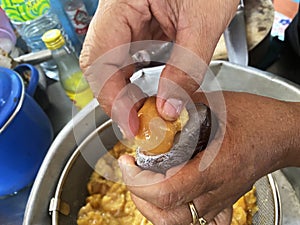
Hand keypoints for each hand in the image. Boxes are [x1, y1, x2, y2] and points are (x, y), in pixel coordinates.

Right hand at [80, 0, 238, 136]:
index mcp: (121, 4)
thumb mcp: (204, 21)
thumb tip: (169, 108)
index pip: (98, 60)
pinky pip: (131, 58)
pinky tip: (153, 91)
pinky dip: (140, 80)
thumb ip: (187, 67)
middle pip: (101, 66)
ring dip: (129, 91)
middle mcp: (116, 13)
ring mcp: (126, 20)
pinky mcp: (139, 26)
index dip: (111, 98)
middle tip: (139, 123)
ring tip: (148, 111)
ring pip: (115, 65)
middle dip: (119, 98)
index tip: (130, 124)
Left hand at [118, 91, 299, 224]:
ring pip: (177, 222)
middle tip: (134, 171)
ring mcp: (219, 201)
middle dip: (139, 195)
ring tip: (146, 180)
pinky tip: (172, 195)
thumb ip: (183, 104)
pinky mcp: (223, 202)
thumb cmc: (257, 120)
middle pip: (166, 216)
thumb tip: (156, 106)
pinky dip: (176, 212)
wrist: (281, 135)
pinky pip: (197, 220)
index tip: (128, 162)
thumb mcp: (217, 104)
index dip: (137, 181)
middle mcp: (215, 191)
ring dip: (153, 203)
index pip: (166, 192)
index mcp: (213, 168)